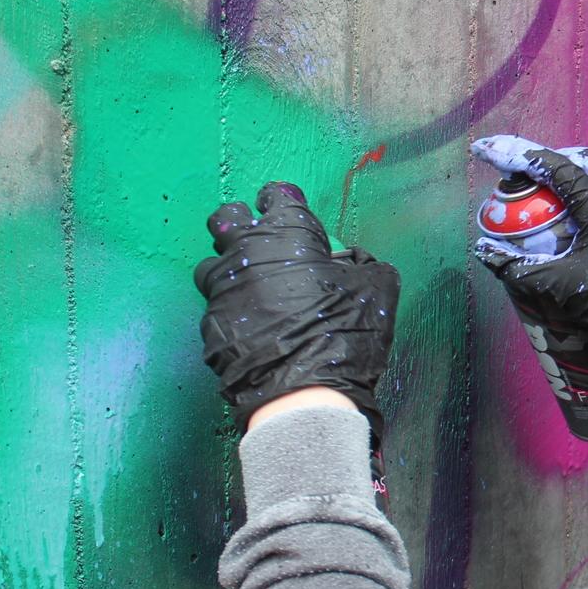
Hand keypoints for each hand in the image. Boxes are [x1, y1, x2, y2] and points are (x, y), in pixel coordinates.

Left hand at [195, 183, 399, 442]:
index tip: (292, 211)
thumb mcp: (377, 287)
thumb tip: (354, 261)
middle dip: (241, 222)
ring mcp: (221, 290)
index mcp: (285, 233)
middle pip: (227, 218)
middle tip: (261, 242)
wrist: (303, 392)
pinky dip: (233, 315)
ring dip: (230, 270)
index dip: (285, 202)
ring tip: (252, 289)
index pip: (278, 196)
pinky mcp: (210, 326)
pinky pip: (218, 310)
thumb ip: (364, 263)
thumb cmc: (344, 331)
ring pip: (212, 264)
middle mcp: (245, 252)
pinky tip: (253, 330)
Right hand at [468, 135, 587, 388]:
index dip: (512, 154)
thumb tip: (485, 251)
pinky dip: (567, 191)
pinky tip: (551, 209)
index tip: (485, 151)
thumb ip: (519, 268)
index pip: (549, 164)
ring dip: (552, 174)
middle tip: (505, 170)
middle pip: (568, 159)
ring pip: (583, 172)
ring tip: (524, 186)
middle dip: (533, 159)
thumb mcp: (561, 285)